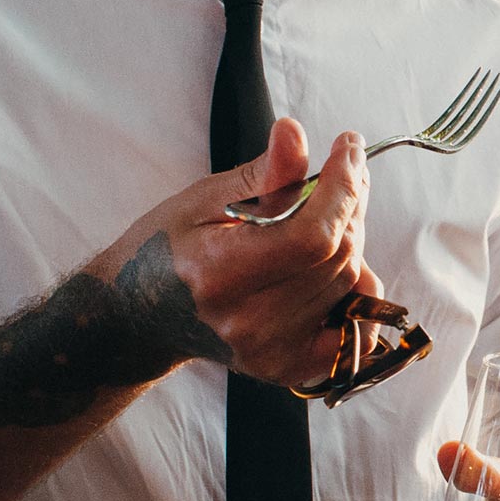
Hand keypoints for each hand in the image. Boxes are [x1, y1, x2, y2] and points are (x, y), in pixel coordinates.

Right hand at [84, 119, 376, 388]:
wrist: (140, 317)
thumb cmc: (167, 248)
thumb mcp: (204, 199)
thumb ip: (261, 173)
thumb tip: (294, 132)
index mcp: (221, 274)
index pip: (313, 235)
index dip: (343, 187)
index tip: (349, 145)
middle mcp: (249, 322)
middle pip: (337, 256)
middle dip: (351, 205)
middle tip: (344, 172)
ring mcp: (271, 351)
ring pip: (349, 284)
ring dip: (352, 241)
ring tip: (329, 216)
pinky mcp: (286, 368)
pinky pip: (353, 333)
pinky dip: (359, 295)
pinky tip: (338, 268)